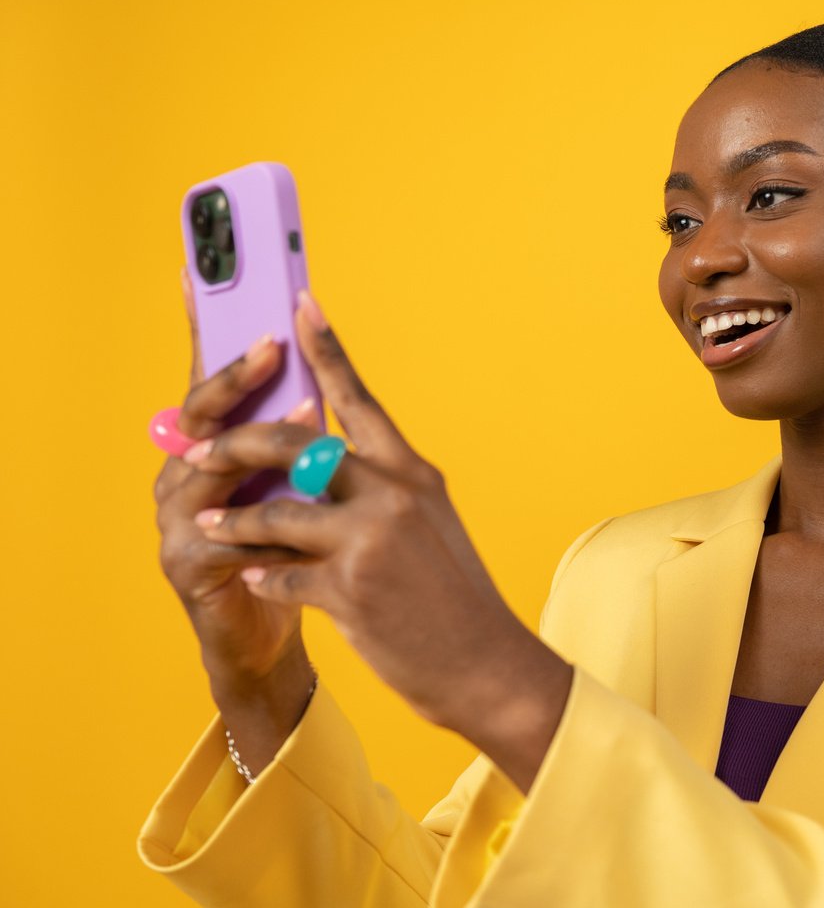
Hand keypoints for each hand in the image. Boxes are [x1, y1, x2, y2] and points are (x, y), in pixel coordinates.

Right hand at [154, 268, 318, 690]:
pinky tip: (290, 510)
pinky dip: (259, 519)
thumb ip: (305, 441)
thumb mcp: (308, 487)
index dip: (207, 323)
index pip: (211, 374)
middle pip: (202, 410)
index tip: (202, 266)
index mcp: (219, 446)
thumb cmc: (296, 553)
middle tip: (275, 341)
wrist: (277, 634)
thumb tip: (324, 376)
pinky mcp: (187, 566)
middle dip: (237, 373)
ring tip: (305, 420)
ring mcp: (178, 518)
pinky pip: (220, 535)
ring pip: (207, 467)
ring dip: (256, 441)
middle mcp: (186, 472)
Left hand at [178, 288, 570, 769]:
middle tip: (199, 450)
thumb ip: (380, 488)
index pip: (360, 397)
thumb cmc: (452, 594)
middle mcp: (392, 494)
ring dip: (234, 519)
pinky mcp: (349, 590)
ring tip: (207, 523)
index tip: (299, 302)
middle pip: (297, 444)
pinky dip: (262, 577)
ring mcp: (370, 540)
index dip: (327, 347)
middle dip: (237, 442)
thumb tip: (322, 463)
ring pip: (276, 512)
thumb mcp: (428, 523)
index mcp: (412, 472)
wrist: (484, 662)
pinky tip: (256, 580)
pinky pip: (280, 574)